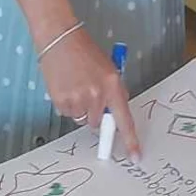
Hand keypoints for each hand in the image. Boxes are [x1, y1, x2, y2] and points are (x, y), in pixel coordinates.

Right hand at [38, 25, 139, 158]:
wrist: (60, 38)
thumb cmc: (85, 51)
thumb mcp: (108, 69)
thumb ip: (113, 92)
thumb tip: (114, 113)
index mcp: (113, 85)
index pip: (125, 119)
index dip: (130, 140)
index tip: (135, 157)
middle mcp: (97, 95)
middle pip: (98, 122)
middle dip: (95, 113)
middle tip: (88, 93)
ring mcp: (78, 99)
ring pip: (82, 119)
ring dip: (80, 108)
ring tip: (75, 85)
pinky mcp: (61, 100)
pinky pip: (67, 113)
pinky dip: (67, 104)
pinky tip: (65, 86)